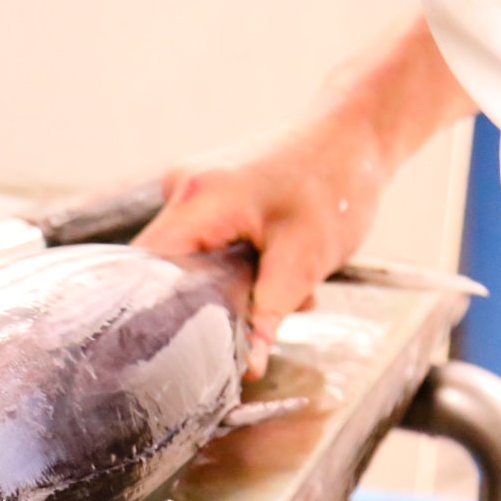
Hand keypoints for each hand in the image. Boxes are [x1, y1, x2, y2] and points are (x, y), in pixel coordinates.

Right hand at [134, 108, 385, 374]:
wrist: (355, 133)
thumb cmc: (335, 186)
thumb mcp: (304, 261)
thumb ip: (268, 316)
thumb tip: (246, 367)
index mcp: (196, 200)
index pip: (146, 273)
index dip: (158, 315)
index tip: (182, 348)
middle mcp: (181, 187)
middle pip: (164, 268)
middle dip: (207, 299)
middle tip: (257, 312)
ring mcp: (192, 185)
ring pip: (189, 257)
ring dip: (228, 281)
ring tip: (281, 277)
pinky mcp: (207, 190)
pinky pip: (205, 239)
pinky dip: (235, 260)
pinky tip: (275, 258)